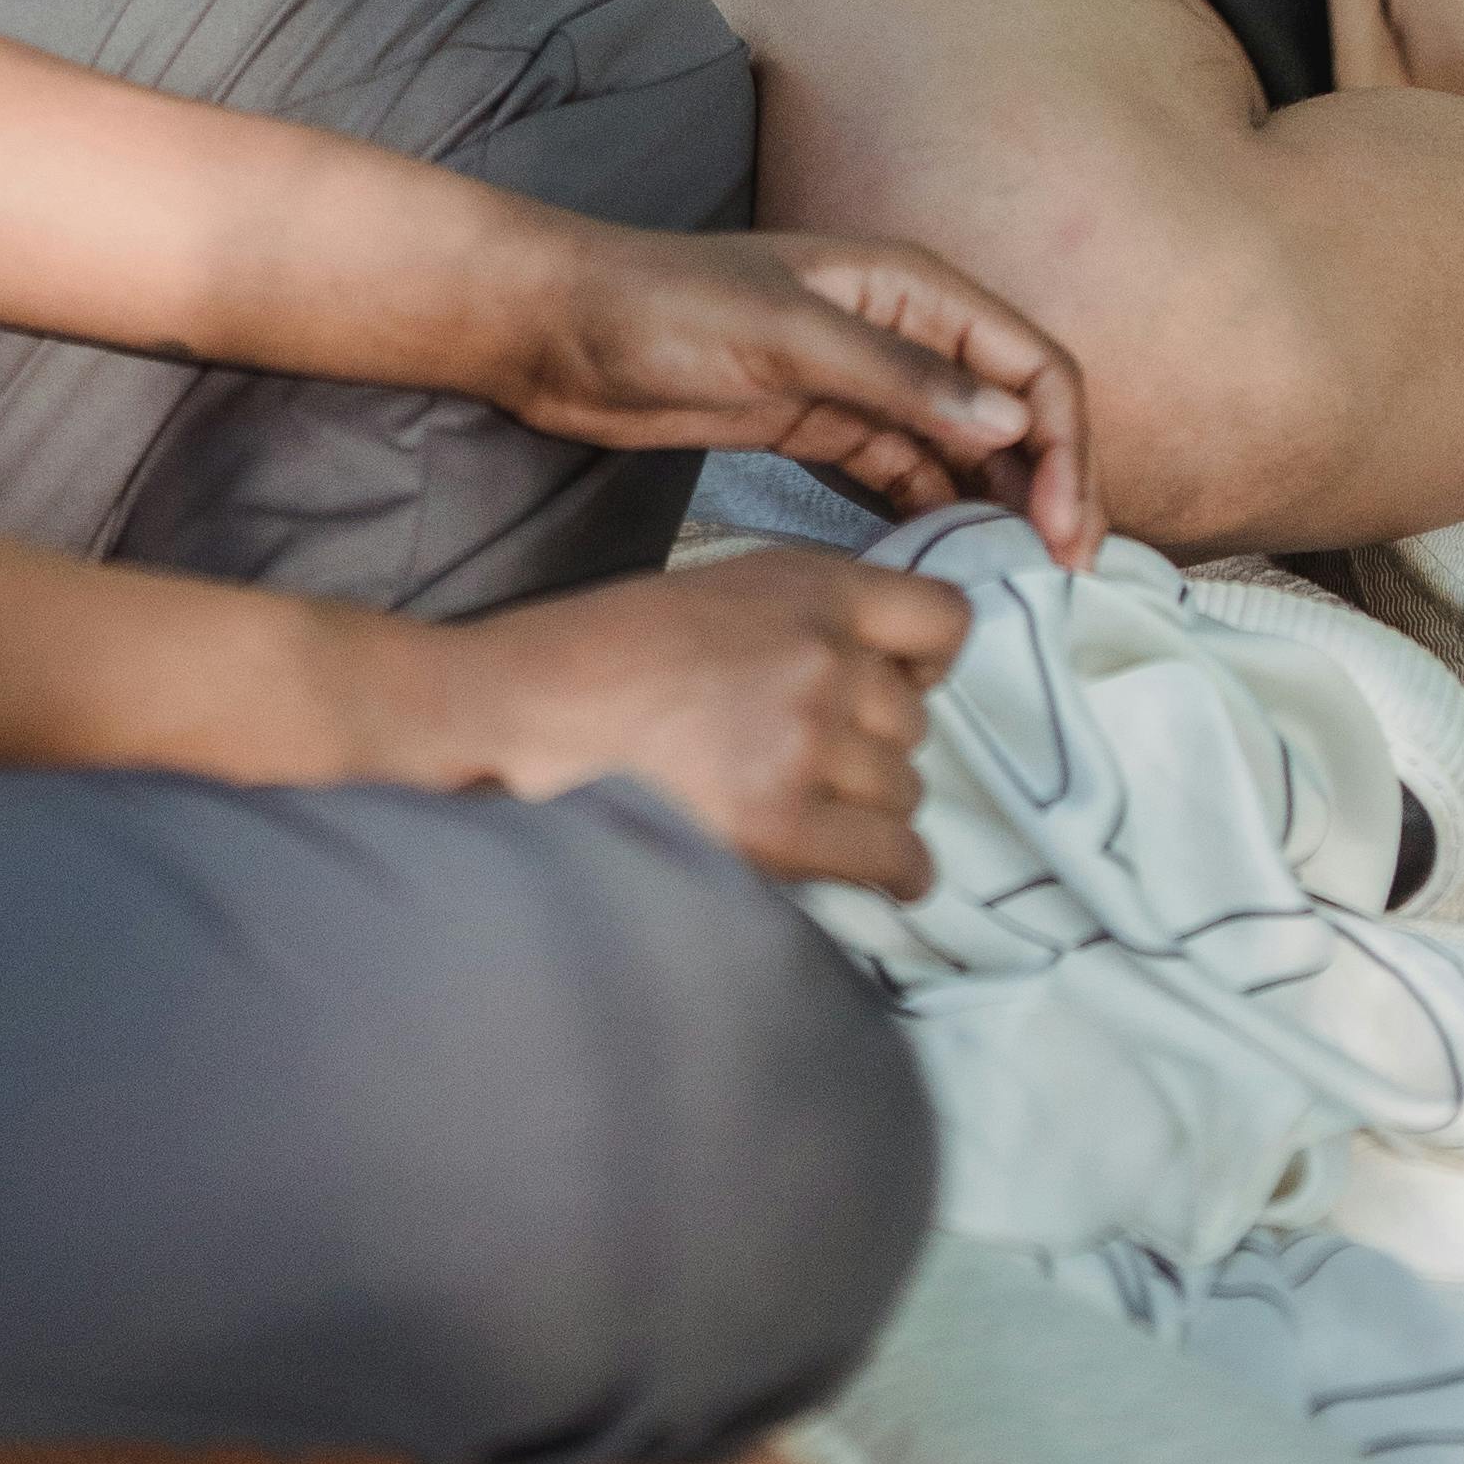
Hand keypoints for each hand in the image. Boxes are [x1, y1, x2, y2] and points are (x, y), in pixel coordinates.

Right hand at [434, 547, 974, 891]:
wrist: (518, 715)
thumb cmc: (602, 655)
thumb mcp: (717, 594)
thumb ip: (803, 622)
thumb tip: (879, 683)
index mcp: (811, 584)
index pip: (945, 618)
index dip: (927, 663)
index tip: (898, 689)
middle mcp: (824, 653)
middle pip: (917, 722)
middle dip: (875, 749)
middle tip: (814, 769)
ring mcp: (808, 739)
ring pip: (906, 790)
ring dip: (871, 810)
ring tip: (811, 817)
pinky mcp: (784, 823)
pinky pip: (894, 856)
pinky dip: (896, 874)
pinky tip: (881, 879)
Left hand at [494, 221, 1094, 562]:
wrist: (559, 330)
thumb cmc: (663, 307)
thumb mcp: (783, 334)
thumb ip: (895, 376)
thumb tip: (1010, 422)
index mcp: (912, 286)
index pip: (1032, 364)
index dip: (1067, 446)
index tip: (1066, 533)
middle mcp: (904, 331)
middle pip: (1013, 411)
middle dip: (1049, 485)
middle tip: (1059, 577)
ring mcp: (864, 384)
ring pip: (967, 450)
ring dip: (999, 507)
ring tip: (1016, 585)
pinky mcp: (823, 429)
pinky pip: (907, 476)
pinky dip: (937, 517)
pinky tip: (946, 567)